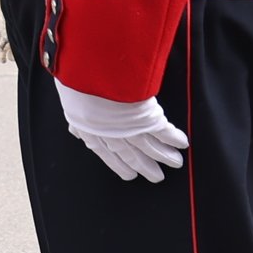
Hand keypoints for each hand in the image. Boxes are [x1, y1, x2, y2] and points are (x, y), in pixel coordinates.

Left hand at [58, 85, 190, 182]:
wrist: (90, 75)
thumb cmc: (76, 83)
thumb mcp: (70, 102)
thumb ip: (77, 119)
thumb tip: (75, 131)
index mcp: (90, 131)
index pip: (106, 154)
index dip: (119, 165)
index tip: (130, 175)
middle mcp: (110, 134)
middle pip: (131, 155)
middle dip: (145, 167)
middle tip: (156, 177)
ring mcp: (128, 127)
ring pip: (149, 147)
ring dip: (164, 155)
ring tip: (176, 163)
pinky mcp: (145, 117)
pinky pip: (162, 131)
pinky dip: (173, 138)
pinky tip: (182, 143)